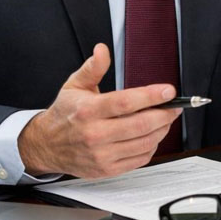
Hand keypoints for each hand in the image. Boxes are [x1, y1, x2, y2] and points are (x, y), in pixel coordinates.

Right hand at [19, 43, 182, 178]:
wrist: (46, 145)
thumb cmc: (65, 114)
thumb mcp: (74, 85)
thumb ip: (92, 67)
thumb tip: (102, 50)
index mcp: (88, 111)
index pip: (126, 103)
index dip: (151, 96)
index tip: (168, 91)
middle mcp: (94, 134)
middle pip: (140, 125)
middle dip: (164, 114)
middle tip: (174, 106)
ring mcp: (101, 154)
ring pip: (144, 143)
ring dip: (162, 130)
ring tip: (166, 119)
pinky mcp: (106, 169)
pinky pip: (139, 159)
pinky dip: (152, 146)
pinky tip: (152, 135)